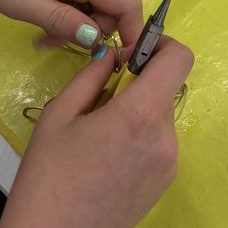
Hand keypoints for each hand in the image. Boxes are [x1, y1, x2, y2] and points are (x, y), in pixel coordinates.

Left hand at [0, 0, 142, 49]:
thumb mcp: (19, 2)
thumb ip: (61, 21)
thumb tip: (95, 39)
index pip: (128, 4)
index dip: (131, 34)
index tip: (115, 60)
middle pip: (115, 5)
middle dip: (94, 31)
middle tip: (54, 44)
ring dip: (79, 21)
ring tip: (43, 32)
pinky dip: (73, 8)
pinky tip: (45, 13)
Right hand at [0, 36, 193, 227]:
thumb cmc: (47, 178)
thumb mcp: (60, 114)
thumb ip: (93, 75)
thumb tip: (113, 54)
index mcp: (140, 115)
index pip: (180, 59)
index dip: (162, 45)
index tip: (133, 53)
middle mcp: (165, 138)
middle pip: (166, 87)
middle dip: (139, 81)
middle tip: (103, 96)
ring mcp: (170, 163)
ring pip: (161, 114)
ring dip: (139, 108)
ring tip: (102, 131)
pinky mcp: (166, 182)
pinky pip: (160, 140)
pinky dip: (142, 133)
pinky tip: (111, 154)